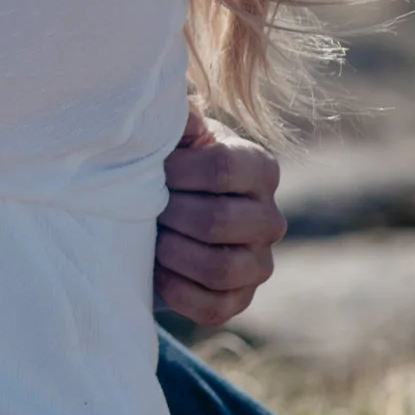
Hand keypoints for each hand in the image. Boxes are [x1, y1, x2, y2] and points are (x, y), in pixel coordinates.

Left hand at [154, 108, 286, 325]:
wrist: (161, 212)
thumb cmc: (169, 164)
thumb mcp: (175, 135)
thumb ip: (177, 119)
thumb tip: (176, 108)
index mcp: (259, 167)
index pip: (223, 168)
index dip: (177, 171)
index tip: (151, 171)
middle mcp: (270, 218)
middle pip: (218, 221)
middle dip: (170, 215)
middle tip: (143, 208)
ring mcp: (259, 263)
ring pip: (219, 268)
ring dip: (173, 254)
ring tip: (149, 239)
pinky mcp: (240, 299)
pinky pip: (213, 307)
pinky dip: (177, 292)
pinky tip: (155, 271)